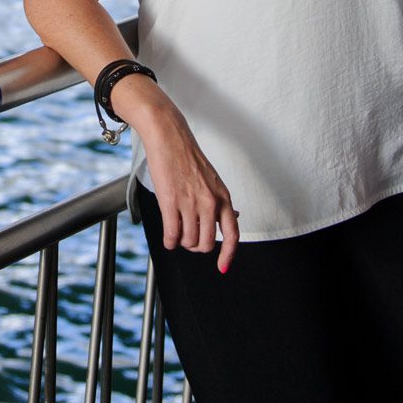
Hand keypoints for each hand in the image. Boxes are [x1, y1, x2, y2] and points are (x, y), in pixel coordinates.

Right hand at [118, 79, 239, 273]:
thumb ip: (220, 201)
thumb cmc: (187, 155)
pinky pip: (172, 235)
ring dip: (181, 242)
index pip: (233, 234)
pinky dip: (169, 241)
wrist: (168, 136)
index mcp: (223, 197)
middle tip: (188, 239)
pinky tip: (167, 237)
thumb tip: (235, 218)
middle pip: (206, 244)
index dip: (228, 255)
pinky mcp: (170, 201)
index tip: (223, 266)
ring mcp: (190, 202)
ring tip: (176, 232)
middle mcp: (210, 202)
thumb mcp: (213, 180)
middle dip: (196, 246)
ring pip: (189, 241)